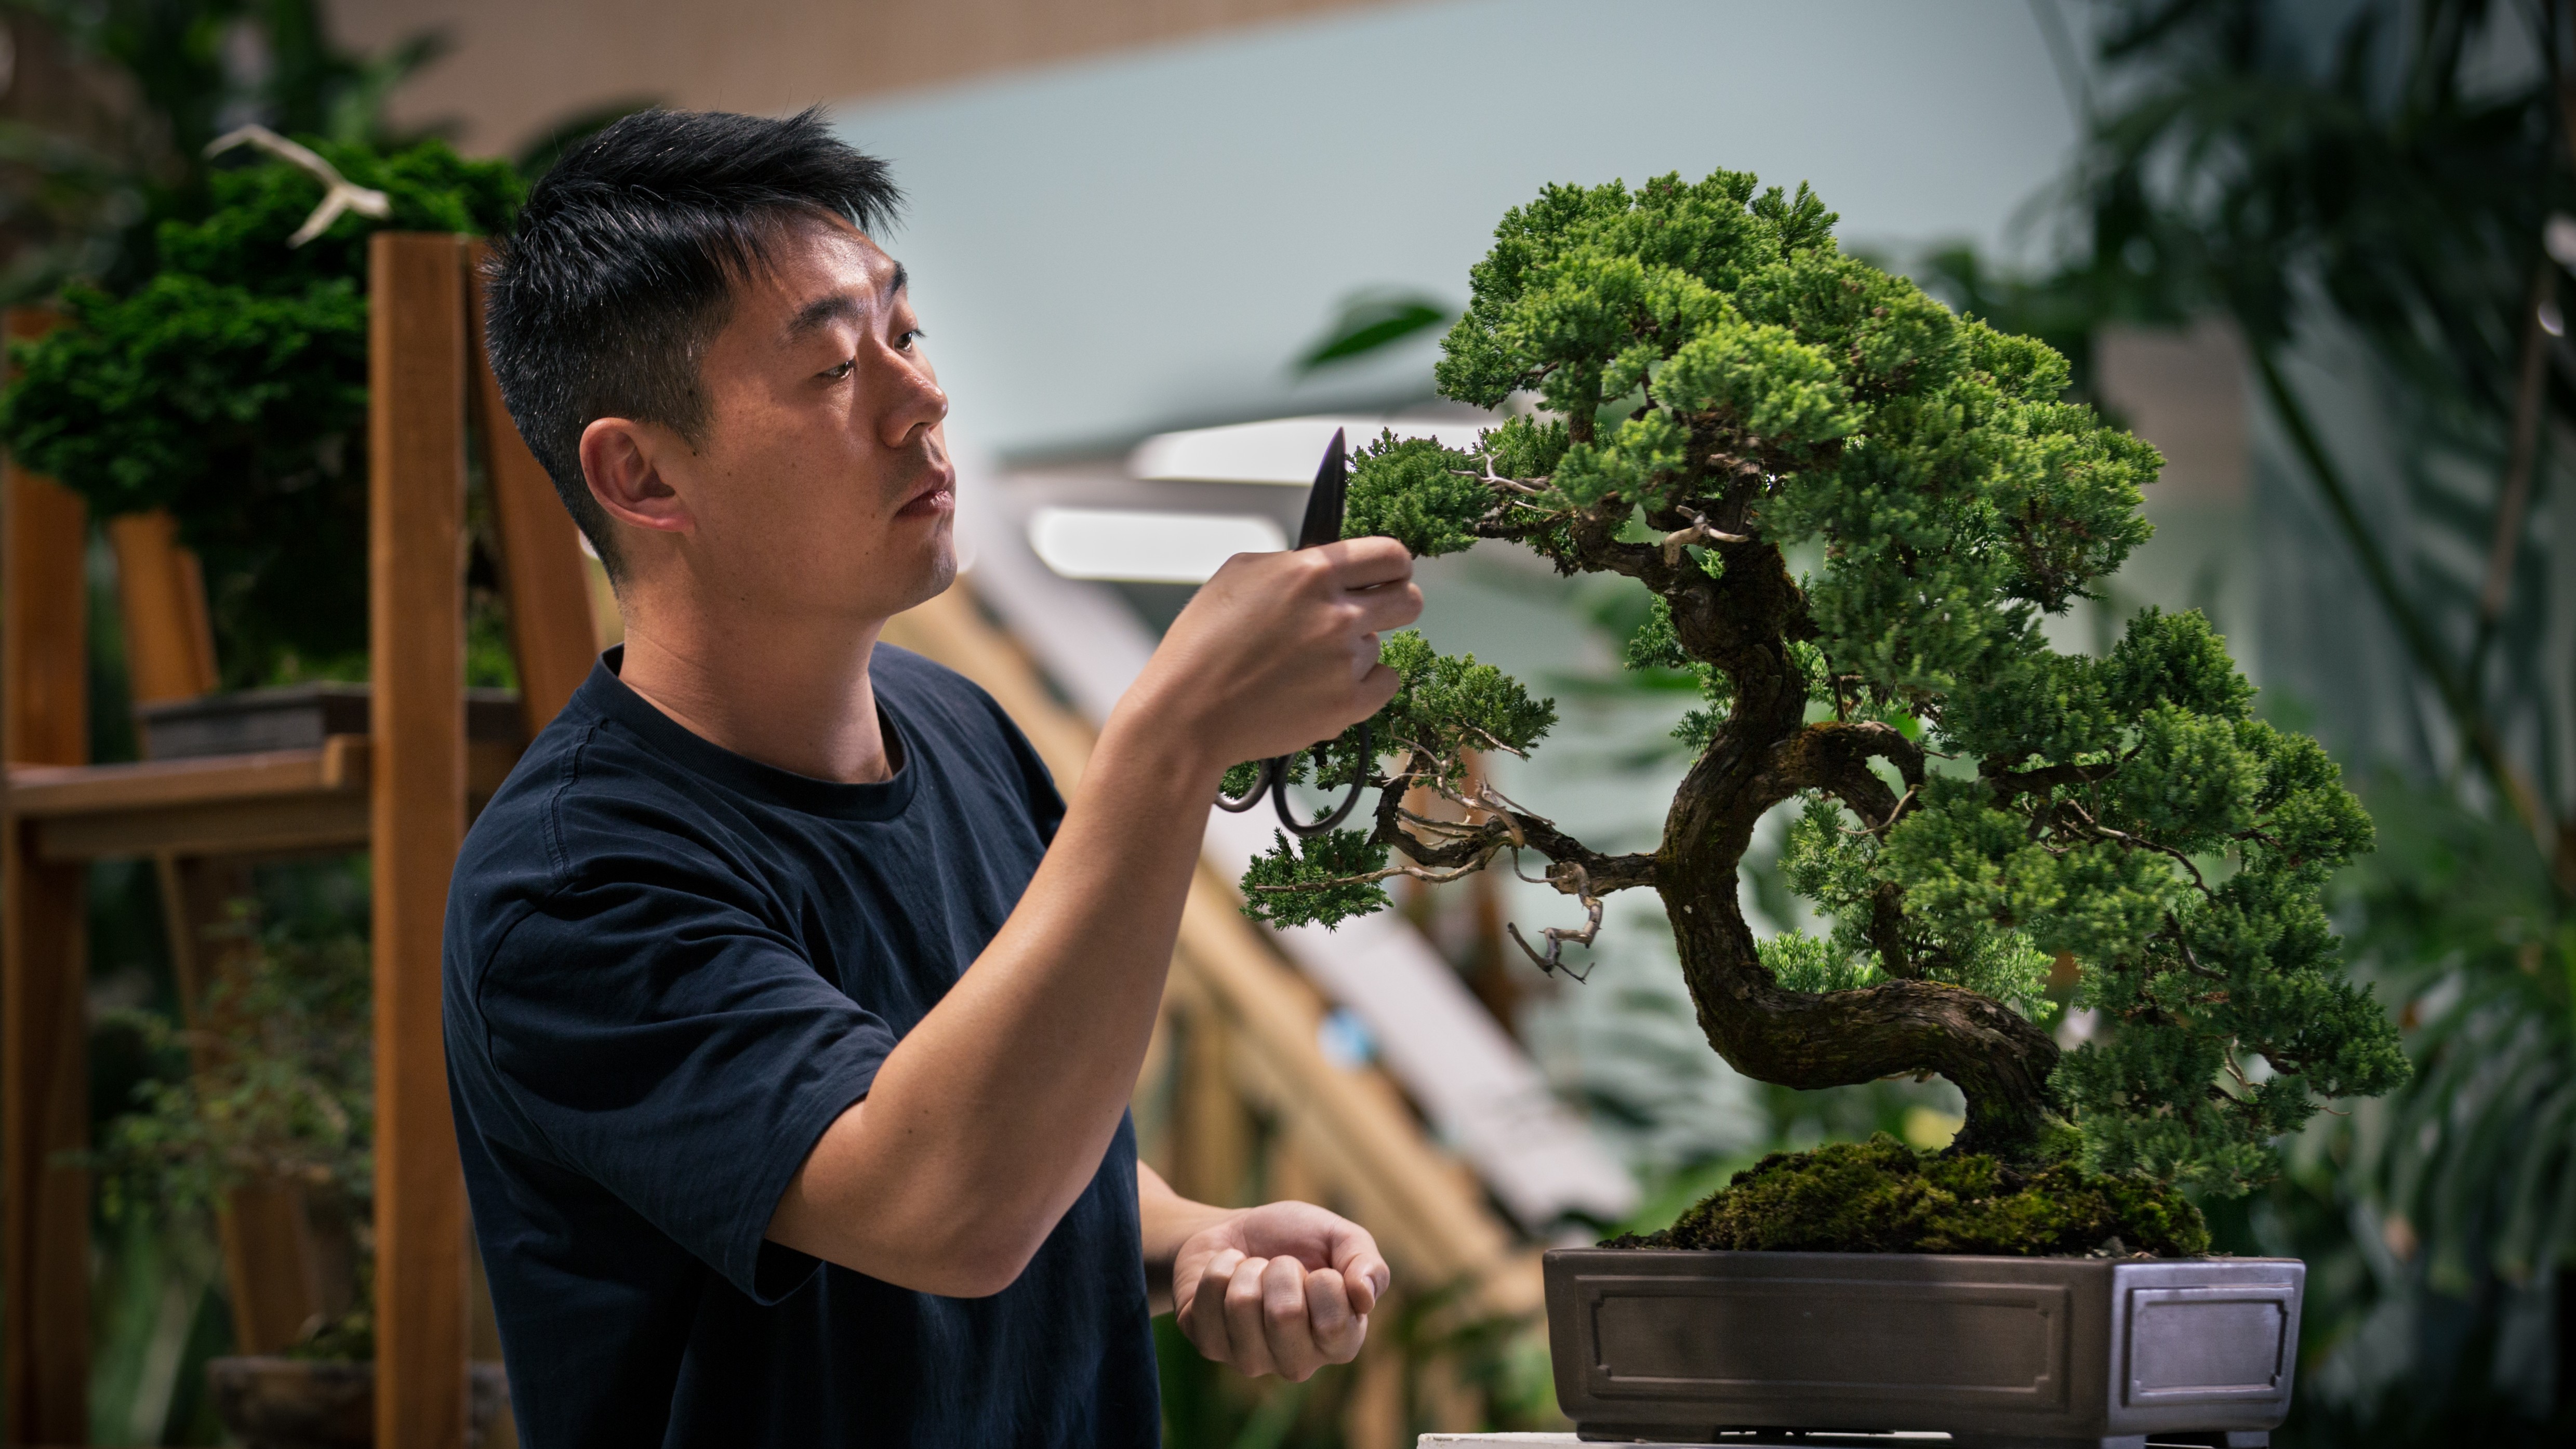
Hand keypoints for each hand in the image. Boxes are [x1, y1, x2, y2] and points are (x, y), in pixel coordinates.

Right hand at [1129, 537, 1419, 773]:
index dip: (1393, 565)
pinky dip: (1362, 686)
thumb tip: (1325, 565)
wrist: (1188, 713)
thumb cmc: (1202, 643)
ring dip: (1352, 652)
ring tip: (1304, 665)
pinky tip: (1326, 686)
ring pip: (1378, 647)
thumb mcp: (1239, 574)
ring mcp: (1346, 662)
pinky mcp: (1348, 704)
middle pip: (1409, 600)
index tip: (1388, 575)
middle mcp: (1337, 614)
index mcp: (1312, 572)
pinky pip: (1384, 685)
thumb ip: (1294, 563)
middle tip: (1370, 615)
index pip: (1391, 554)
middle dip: (1394, 604)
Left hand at [1171, 1201, 1390, 1380]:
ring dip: (1247, 1268)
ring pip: (1242, 1304)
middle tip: (1280, 1265)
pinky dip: (1219, 1266)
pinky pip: (1207, 1297)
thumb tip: (1365, 1297)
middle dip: (1281, 1268)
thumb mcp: (1339, 1236)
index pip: (1335, 1325)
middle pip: (1284, 1314)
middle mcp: (1297, 1362)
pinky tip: (1228, 1276)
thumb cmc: (1297, 1239)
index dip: (1325, 1282)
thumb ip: (1366, 1261)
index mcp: (1339, 1342)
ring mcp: (1249, 1359)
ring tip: (1253, 1270)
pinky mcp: (1209, 1345)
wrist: (1238, 1232)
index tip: (1319, 1271)